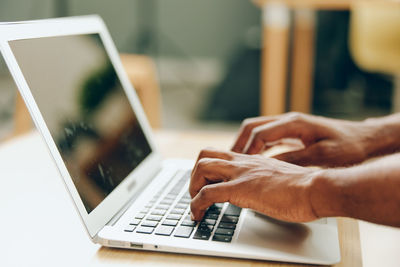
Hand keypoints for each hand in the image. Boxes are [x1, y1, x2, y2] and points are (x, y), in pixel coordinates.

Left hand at [189, 148, 318, 221]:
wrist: (315, 189)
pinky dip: (196, 205)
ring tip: (196, 205)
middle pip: (205, 154)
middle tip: (196, 192)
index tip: (206, 183)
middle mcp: (243, 163)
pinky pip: (206, 193)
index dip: (208, 168)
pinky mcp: (240, 189)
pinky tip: (198, 215)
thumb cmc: (303, 187)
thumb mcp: (277, 178)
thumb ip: (263, 180)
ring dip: (192, 187)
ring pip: (201, 168)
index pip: (221, 154)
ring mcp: (240, 174)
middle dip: (195, 174)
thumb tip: (258, 190)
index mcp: (252, 160)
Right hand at [232, 112, 375, 166]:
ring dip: (245, 144)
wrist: (365, 139)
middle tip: (229, 162)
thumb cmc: (348, 147)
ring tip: (236, 162)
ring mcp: (289, 125)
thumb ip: (294, 159)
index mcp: (294, 123)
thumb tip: (268, 166)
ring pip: (257, 130)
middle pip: (252, 127)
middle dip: (238, 143)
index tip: (240, 165)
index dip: (247, 149)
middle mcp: (288, 120)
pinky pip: (266, 137)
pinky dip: (256, 147)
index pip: (259, 133)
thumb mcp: (322, 156)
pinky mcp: (292, 132)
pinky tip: (253, 161)